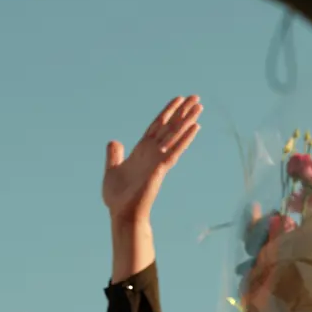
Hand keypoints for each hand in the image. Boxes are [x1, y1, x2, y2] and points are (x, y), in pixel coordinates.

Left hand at [102, 96, 201, 227]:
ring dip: (187, 120)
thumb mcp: (112, 170)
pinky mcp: (161, 168)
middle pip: (170, 126)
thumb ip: (114, 155)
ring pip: (175, 135)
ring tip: (200, 106)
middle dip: (182, 111)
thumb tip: (114, 141)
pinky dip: (185, 138)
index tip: (178, 99)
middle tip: (196, 97)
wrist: (122, 213)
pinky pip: (175, 150)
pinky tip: (195, 127)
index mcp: (141, 150)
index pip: (156, 126)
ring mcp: (158, 159)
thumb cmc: (117, 197)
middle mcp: (152, 152)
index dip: (167, 112)